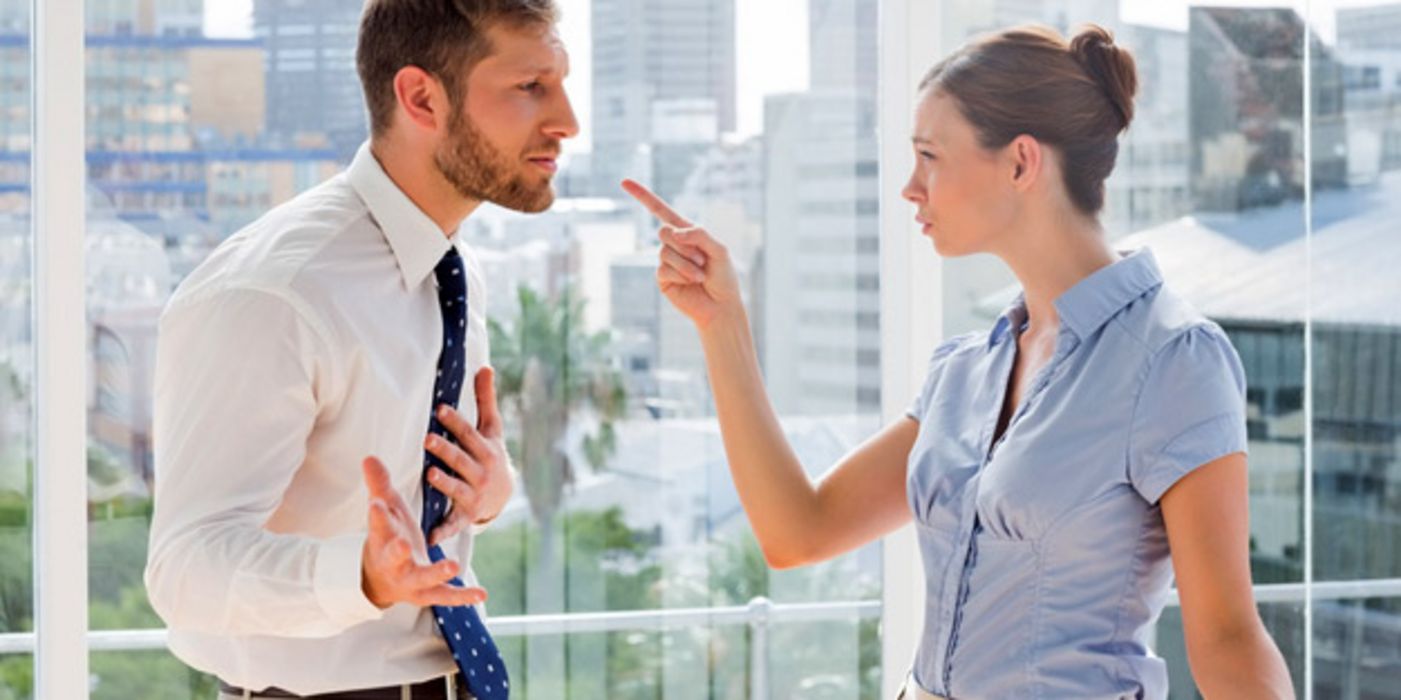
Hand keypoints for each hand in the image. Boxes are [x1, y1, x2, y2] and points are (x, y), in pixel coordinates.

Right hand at [360, 456, 486, 609]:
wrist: (381, 580)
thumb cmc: (387, 538)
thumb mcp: (384, 512)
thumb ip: (379, 485)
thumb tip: (369, 456)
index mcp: (383, 539)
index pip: (378, 524)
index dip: (378, 515)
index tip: (377, 504)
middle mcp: (394, 562)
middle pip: (394, 555)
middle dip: (398, 551)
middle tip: (404, 544)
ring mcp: (411, 580)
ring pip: (423, 578)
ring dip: (437, 573)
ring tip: (453, 565)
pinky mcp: (428, 593)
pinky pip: (447, 596)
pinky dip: (463, 596)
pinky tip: (482, 594)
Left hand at [423, 367, 513, 544]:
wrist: (503, 494)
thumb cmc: (490, 454)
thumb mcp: (492, 428)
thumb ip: (485, 399)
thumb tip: (485, 366)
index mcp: (486, 450)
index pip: (469, 434)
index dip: (456, 422)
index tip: (440, 410)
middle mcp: (482, 472)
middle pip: (461, 459)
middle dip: (446, 450)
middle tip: (428, 439)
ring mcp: (474, 495)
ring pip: (457, 488)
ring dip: (445, 482)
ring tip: (430, 474)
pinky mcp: (466, 516)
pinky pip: (454, 523)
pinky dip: (444, 530)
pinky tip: (430, 534)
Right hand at [621, 179, 742, 328]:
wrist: (721, 306)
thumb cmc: (724, 276)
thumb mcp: (719, 249)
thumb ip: (699, 234)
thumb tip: (672, 232)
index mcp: (687, 232)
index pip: (661, 210)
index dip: (642, 195)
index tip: (624, 181)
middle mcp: (674, 244)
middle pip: (663, 231)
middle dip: (685, 245)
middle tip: (702, 260)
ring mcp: (666, 261)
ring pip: (665, 252)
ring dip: (687, 264)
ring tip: (700, 274)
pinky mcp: (662, 278)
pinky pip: (664, 269)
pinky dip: (682, 274)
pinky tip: (692, 282)